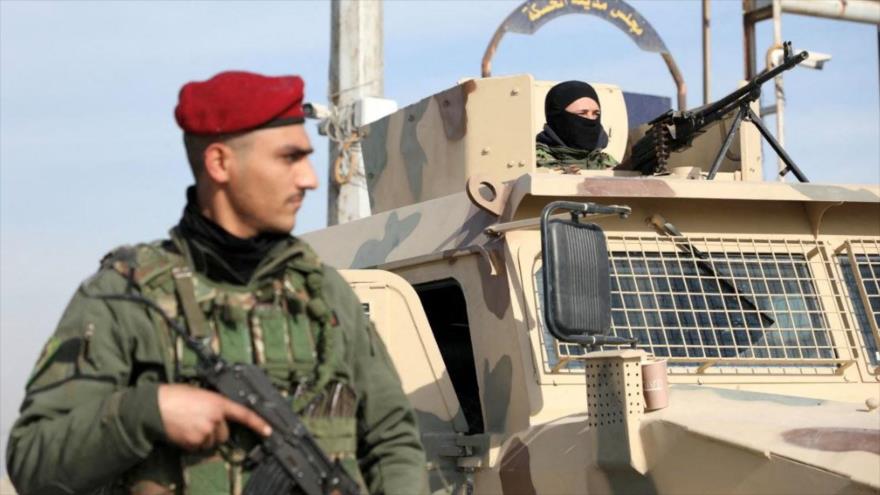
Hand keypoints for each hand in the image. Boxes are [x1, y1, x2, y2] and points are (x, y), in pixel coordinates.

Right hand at [157, 384, 271, 450]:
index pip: (244, 414)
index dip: (258, 423)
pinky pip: (199, 448)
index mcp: (219, 402)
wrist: (155, 406)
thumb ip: (215, 404)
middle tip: (200, 422)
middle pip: (224, 434)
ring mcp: (205, 431)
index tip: (268, 431)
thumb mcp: (201, 394)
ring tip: (189, 425)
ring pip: (211, 442)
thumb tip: (222, 414)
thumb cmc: (176, 395)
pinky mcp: (194, 442)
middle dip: (216, 431)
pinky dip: (193, 443)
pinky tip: (184, 432)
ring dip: (204, 438)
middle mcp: (216, 418)